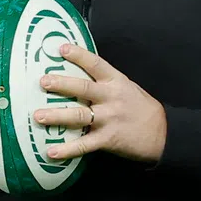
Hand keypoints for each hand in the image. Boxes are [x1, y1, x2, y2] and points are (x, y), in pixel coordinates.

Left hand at [34, 43, 167, 162]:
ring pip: (79, 115)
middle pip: (83, 87)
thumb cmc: (141, 108)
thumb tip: (80, 73)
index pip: (95, 63)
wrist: (163, 133)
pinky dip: (67, 149)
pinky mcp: (108, 139)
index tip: (61, 48)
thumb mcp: (127, 87)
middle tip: (43, 81)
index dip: (78, 55)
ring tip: (38, 116)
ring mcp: (109, 119)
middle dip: (61, 84)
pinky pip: (84, 145)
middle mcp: (111, 98)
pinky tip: (51, 152)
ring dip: (57, 116)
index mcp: (116, 82)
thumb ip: (106, 82)